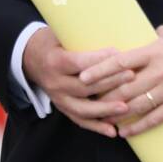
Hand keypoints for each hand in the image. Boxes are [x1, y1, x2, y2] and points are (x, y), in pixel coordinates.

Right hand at [21, 26, 138, 137]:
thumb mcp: (61, 33)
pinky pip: (79, 120)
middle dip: (110, 82)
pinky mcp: (62, 108)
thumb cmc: (53, 41)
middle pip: (84, 86)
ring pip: (83, 108)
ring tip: (126, 108)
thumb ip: (82, 36)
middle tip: (132, 76)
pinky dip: (96, 127)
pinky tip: (112, 131)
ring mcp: (58, 98)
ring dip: (105, 110)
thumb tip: (114, 29)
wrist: (30, 58)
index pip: (78, 63)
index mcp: (55, 61)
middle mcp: (55, 82)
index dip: (99, 60)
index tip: (120, 55)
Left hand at [80, 25, 162, 139]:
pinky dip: (138, 127)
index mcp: (154, 51)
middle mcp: (159, 71)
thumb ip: (149, 38)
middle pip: (124, 87)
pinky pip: (154, 118)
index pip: (120, 61)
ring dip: (116, 113)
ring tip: (100, 118)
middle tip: (86, 101)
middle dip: (103, 96)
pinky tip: (125, 131)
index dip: (100, 69)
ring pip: (136, 105)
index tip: (83, 75)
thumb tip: (132, 38)